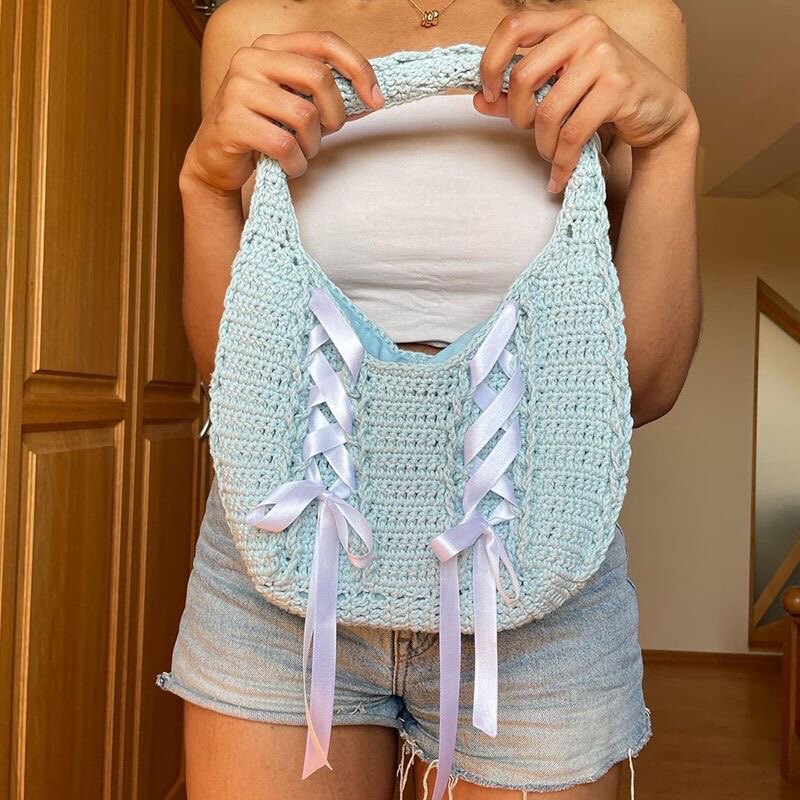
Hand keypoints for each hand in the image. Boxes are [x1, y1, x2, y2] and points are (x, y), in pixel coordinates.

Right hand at [181, 31, 384, 193]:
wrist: (215, 160)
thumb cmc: (261, 130)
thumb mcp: (294, 104)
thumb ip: (325, 95)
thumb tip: (371, 96)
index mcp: (269, 47)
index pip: (324, 42)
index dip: (358, 69)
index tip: (375, 100)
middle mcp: (251, 60)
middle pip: (319, 77)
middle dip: (335, 113)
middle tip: (329, 133)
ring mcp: (238, 89)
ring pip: (304, 115)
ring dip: (313, 145)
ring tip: (301, 152)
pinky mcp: (232, 122)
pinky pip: (285, 144)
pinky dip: (296, 163)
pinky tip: (288, 165)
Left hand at [476, 9, 696, 191]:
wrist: (659, 111)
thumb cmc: (604, 96)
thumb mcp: (560, 87)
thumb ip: (519, 93)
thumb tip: (479, 100)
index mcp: (567, 20)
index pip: (513, 26)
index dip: (492, 61)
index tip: (490, 94)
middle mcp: (586, 30)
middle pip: (523, 75)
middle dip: (518, 115)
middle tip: (527, 131)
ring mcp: (605, 56)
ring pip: (547, 111)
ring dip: (542, 144)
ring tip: (550, 154)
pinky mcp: (618, 88)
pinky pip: (572, 132)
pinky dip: (561, 160)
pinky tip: (560, 173)